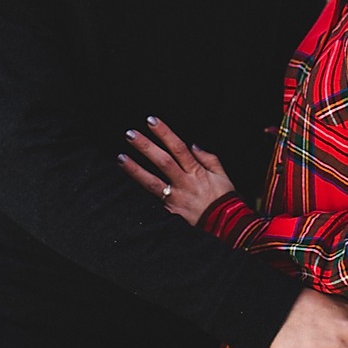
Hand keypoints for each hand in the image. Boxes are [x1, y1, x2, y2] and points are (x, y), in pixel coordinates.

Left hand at [118, 114, 234, 225]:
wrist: (226, 227)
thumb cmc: (225, 199)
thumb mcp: (222, 174)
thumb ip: (208, 157)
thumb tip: (193, 144)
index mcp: (197, 172)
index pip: (178, 147)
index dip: (164, 133)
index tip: (151, 121)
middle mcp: (184, 184)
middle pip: (162, 162)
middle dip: (145, 147)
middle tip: (130, 134)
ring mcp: (175, 199)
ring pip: (152, 183)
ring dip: (135, 170)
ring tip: (120, 158)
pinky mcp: (170, 212)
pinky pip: (154, 200)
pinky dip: (142, 191)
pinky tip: (128, 184)